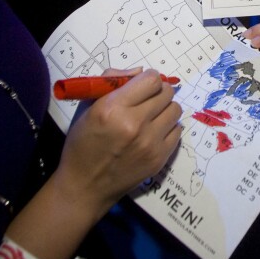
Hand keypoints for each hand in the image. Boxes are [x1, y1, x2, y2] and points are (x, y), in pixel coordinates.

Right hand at [53, 67, 181, 213]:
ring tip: (151, 117)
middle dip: (158, 92)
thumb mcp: (87, 106)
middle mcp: (135, 124)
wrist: (85, 186)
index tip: (142, 86)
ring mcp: (150, 143)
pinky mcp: (159, 158)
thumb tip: (140, 72)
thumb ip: (112, 82)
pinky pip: (177, 131)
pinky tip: (153, 133)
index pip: (151, 80)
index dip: (148, 79)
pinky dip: (167, 128)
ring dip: (164, 109)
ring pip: (175, 110)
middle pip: (166, 93)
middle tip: (147, 101)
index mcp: (113, 108)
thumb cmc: (82, 143)